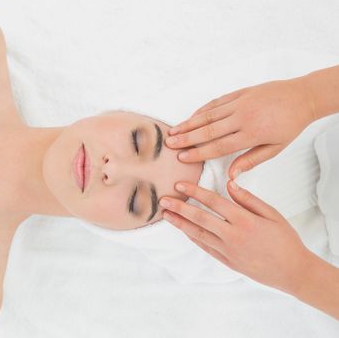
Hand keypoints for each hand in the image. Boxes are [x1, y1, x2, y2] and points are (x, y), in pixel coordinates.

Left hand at [158, 181, 313, 293]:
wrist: (293, 271)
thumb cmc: (285, 240)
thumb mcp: (272, 214)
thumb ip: (248, 199)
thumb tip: (230, 184)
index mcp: (244, 220)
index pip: (214, 201)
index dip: (195, 192)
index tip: (180, 185)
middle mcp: (232, 236)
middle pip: (200, 218)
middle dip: (180, 208)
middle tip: (163, 200)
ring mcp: (228, 250)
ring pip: (198, 234)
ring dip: (180, 223)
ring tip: (166, 214)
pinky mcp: (226, 261)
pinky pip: (205, 247)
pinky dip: (192, 237)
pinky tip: (183, 230)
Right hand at [165, 78, 315, 178]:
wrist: (302, 97)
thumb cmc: (289, 125)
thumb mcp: (275, 148)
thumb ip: (251, 160)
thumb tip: (232, 175)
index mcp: (252, 134)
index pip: (219, 146)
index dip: (199, 152)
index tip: (183, 157)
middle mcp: (243, 117)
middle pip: (208, 130)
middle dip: (186, 138)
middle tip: (169, 144)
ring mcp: (240, 103)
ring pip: (209, 115)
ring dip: (189, 123)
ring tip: (173, 130)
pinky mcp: (239, 93)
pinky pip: (216, 102)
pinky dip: (201, 110)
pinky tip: (190, 117)